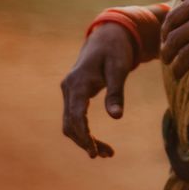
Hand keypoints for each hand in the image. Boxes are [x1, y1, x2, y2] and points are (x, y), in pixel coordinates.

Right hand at [60, 23, 135, 157]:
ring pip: (70, 123)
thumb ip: (116, 92)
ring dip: (84, 139)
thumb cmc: (116, 50)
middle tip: (107, 155)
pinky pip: (74, 117)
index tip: (95, 152)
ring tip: (107, 153)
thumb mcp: (120, 68)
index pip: (76, 115)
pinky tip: (97, 141)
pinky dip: (84, 131)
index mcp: (78, 81)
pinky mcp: (73, 93)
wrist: (108, 35)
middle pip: (70, 124)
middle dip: (85, 142)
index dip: (84, 136)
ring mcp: (69, 90)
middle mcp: (69, 87)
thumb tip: (116, 117)